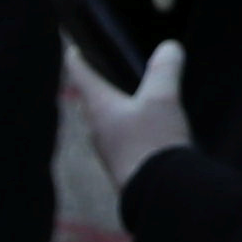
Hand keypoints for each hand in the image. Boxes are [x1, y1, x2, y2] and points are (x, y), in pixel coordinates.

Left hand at [66, 37, 191, 190]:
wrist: (160, 196)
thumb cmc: (153, 143)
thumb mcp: (162, 100)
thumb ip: (164, 71)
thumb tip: (169, 47)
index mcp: (98, 107)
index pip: (80, 74)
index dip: (76, 56)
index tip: (72, 45)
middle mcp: (97, 129)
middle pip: (93, 98)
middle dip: (100, 83)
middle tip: (110, 68)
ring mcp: (109, 150)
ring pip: (108, 121)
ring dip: (118, 107)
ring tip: (136, 96)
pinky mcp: (124, 166)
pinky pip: (123, 139)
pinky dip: (132, 127)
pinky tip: (150, 129)